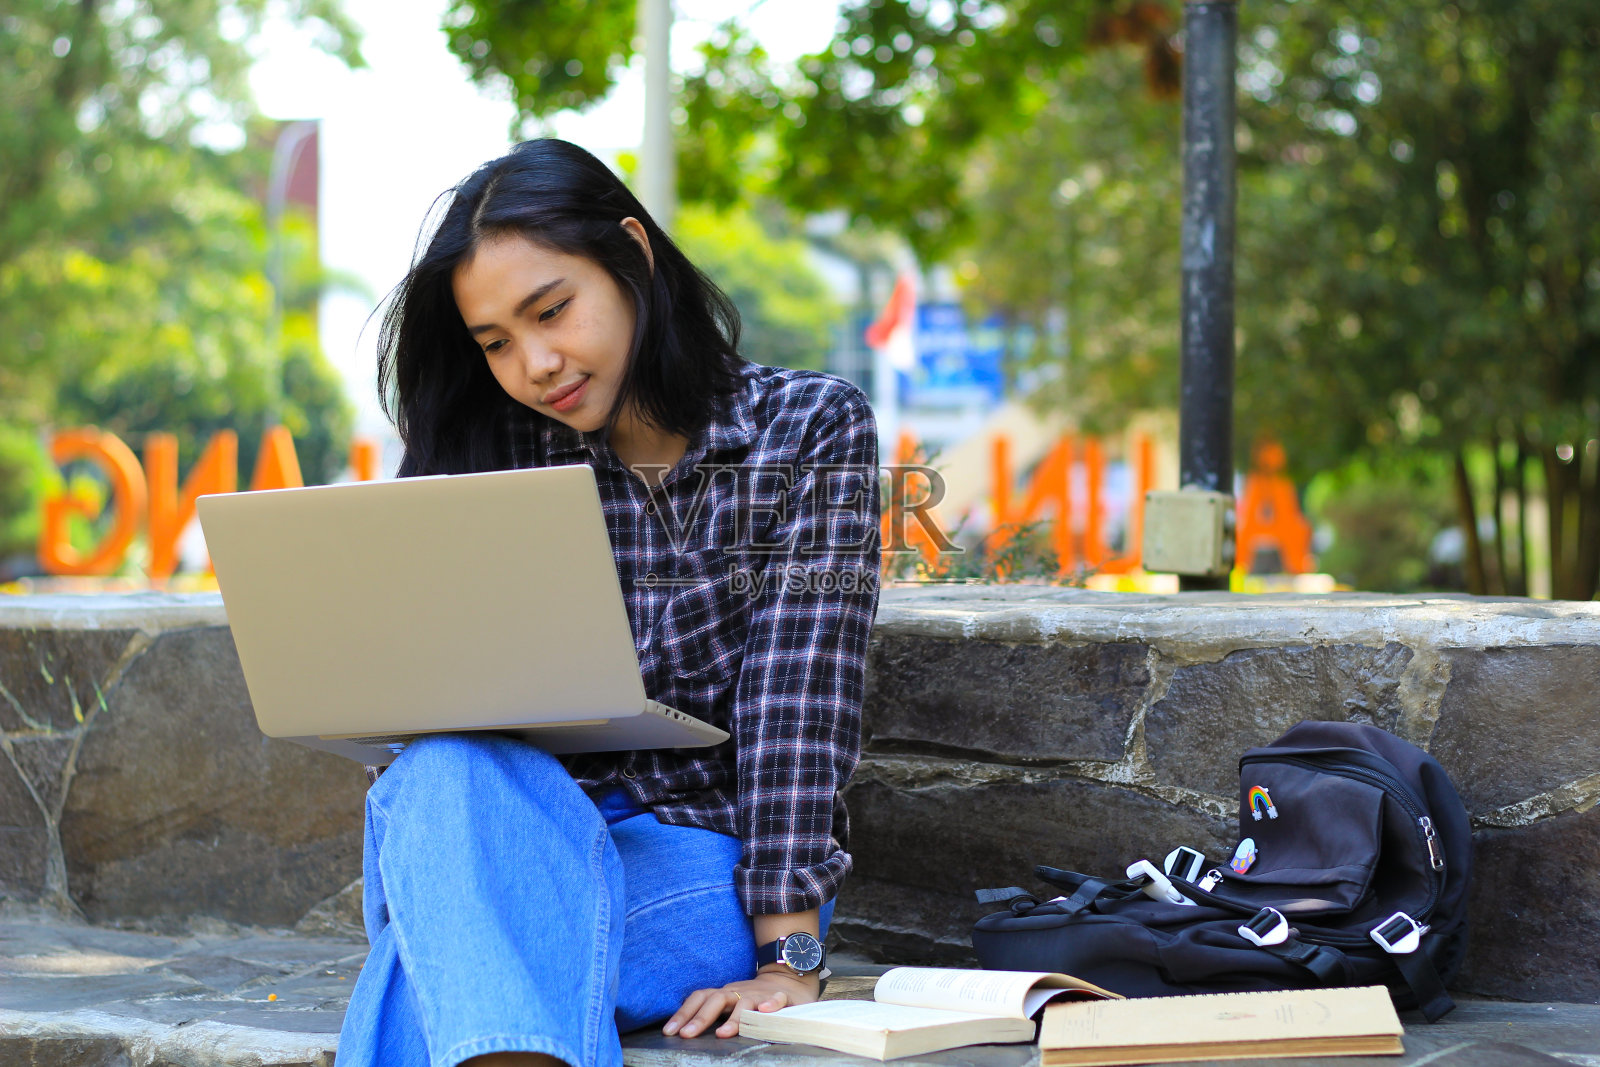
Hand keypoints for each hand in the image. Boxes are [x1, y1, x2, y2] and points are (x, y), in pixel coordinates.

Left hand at [662, 966, 819, 1038]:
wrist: (786, 982)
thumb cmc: (751, 999)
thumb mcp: (728, 1003)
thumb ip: (711, 1013)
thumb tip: (680, 1029)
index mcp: (724, 994)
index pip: (700, 998)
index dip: (683, 1013)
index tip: (669, 1032)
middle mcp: (738, 992)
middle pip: (717, 1000)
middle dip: (700, 1018)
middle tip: (686, 1035)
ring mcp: (759, 994)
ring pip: (745, 1002)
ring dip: (733, 1018)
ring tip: (723, 1033)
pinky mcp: (781, 997)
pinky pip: (777, 998)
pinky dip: (771, 1004)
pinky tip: (764, 1012)